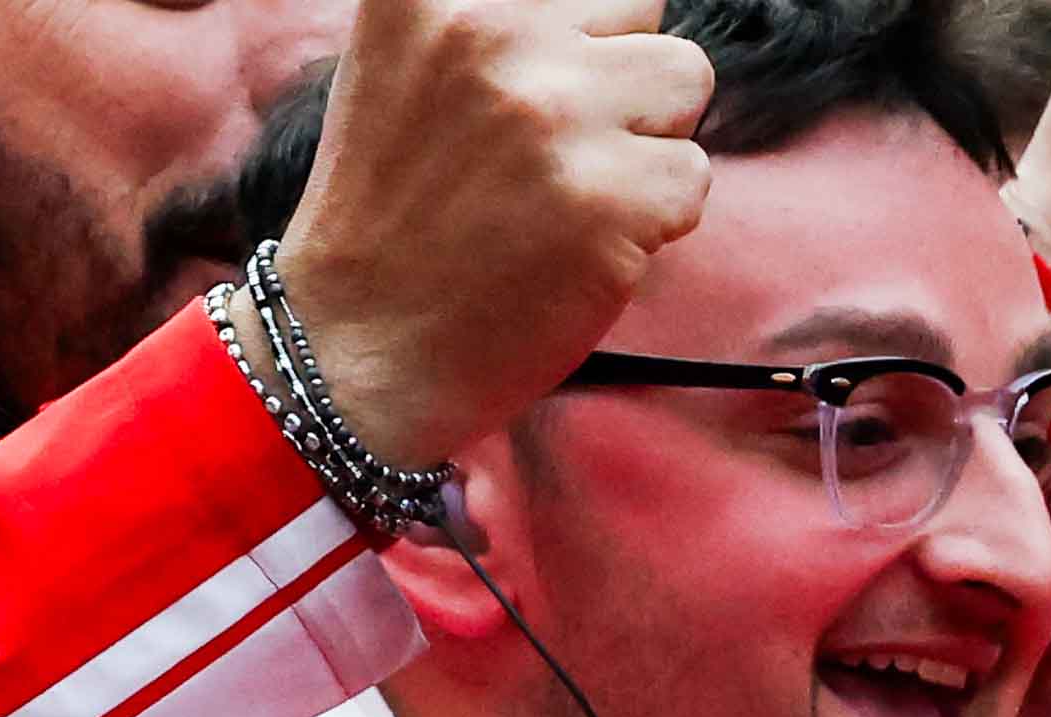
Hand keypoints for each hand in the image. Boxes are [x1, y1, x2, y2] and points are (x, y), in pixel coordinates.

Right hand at [276, 0, 718, 470]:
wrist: (357, 349)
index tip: (539, 91)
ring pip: (685, 78)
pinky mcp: (609, 195)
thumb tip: (610, 9)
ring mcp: (554, 113)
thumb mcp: (410, 63)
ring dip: (646, 138)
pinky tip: (580, 245)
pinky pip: (693, 175)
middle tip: (548, 150)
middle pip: (641, 8)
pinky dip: (655, 218)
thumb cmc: (395, 210)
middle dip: (617, 77)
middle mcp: (493, 32)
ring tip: (569, 191)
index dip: (579, 37)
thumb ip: (503, 20)